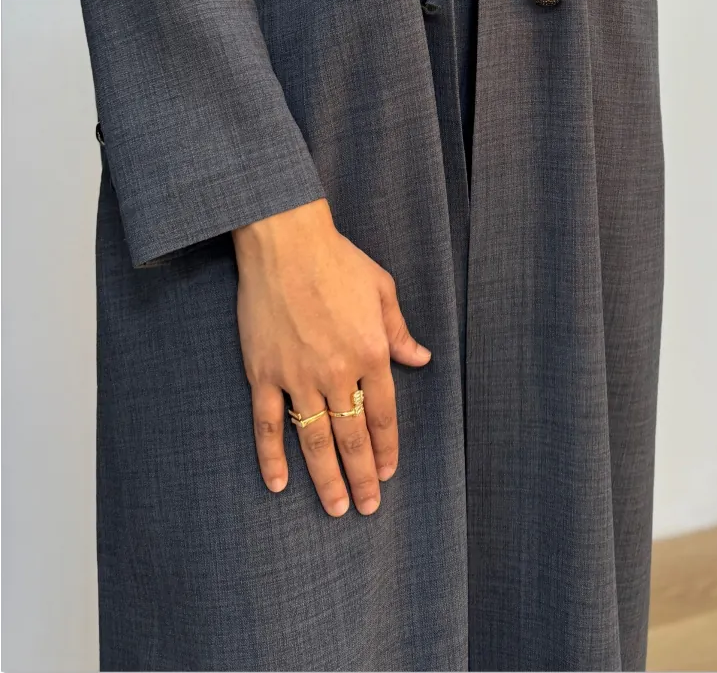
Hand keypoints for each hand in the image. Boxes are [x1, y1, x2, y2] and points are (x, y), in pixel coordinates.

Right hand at [232, 197, 431, 515]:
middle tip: (366, 507)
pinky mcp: (263, 371)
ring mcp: (297, 375)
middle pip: (352, 436)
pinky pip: (267, 424)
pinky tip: (278, 483)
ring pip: (313, 440)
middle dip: (361, 477)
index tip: (387, 473)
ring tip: (334, 508)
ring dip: (325, 478)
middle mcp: (337, 371)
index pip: (383, 414)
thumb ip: (399, 330)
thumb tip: (420, 359)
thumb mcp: (382, 288)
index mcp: (371, 351)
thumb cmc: (337, 258)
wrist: (284, 240)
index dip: (386, 449)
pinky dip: (272, 456)